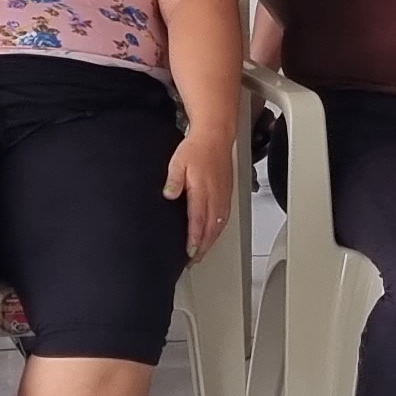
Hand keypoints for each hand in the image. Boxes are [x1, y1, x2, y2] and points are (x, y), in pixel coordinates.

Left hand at [166, 118, 234, 257]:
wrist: (216, 135)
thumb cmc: (197, 147)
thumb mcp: (178, 161)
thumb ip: (174, 180)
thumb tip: (169, 194)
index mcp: (203, 190)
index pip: (198, 221)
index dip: (194, 240)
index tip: (189, 253)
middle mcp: (215, 196)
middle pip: (211, 229)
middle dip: (202, 247)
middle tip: (192, 260)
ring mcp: (223, 196)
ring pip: (219, 225)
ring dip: (210, 242)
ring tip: (200, 252)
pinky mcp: (227, 193)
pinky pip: (224, 217)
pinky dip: (217, 231)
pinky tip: (212, 234)